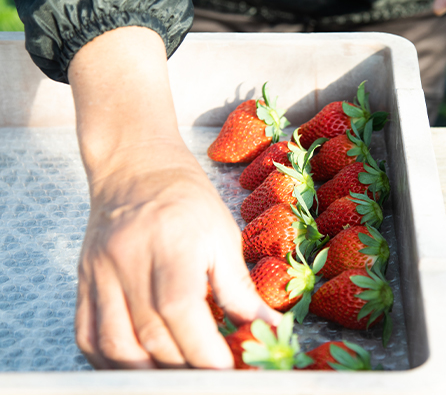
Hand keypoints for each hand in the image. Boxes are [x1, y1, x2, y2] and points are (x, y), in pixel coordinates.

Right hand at [68, 27, 280, 368]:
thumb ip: (239, 287)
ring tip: (176, 374)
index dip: (203, 350)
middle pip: (149, 334)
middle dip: (183, 367)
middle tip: (209, 375)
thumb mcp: (223, 234)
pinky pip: (86, 334)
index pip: (180, 309)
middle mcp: (128, 259)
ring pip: (114, 343)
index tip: (226, 369)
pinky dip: (110, 361)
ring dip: (147, 371)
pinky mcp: (84, 280)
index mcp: (170, 243)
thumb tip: (267, 325)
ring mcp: (99, 272)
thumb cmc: (186, 198)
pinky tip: (137, 366)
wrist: (135, 167)